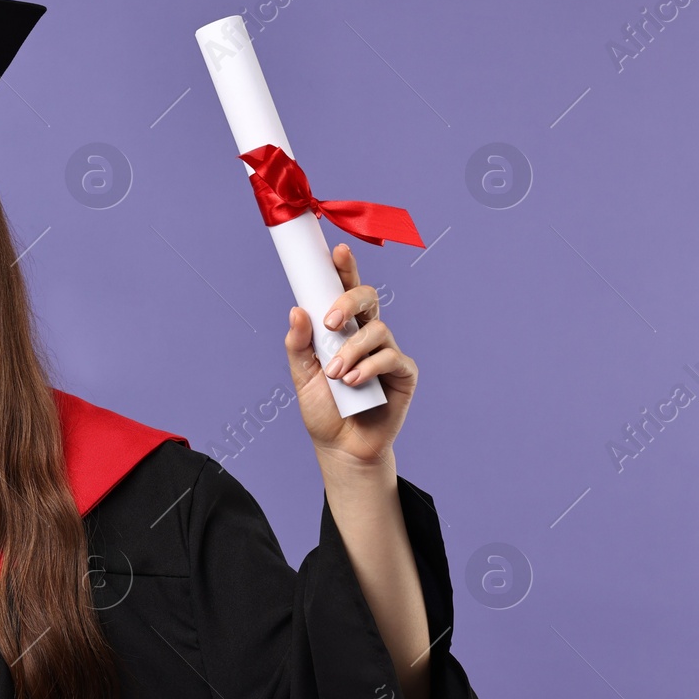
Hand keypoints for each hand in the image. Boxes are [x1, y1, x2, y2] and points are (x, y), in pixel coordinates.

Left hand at [283, 242, 416, 471]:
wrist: (341, 446)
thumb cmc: (323, 408)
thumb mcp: (301, 375)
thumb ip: (298, 344)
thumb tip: (296, 310)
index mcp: (343, 329)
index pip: (343, 291)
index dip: (344, 269)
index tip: (336, 251)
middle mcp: (367, 334)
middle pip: (368, 298)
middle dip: (348, 302)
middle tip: (330, 323)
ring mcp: (387, 352)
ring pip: (377, 330)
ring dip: (352, 350)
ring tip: (336, 375)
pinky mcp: (403, 373)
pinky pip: (391, 357)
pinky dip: (369, 367)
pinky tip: (354, 382)